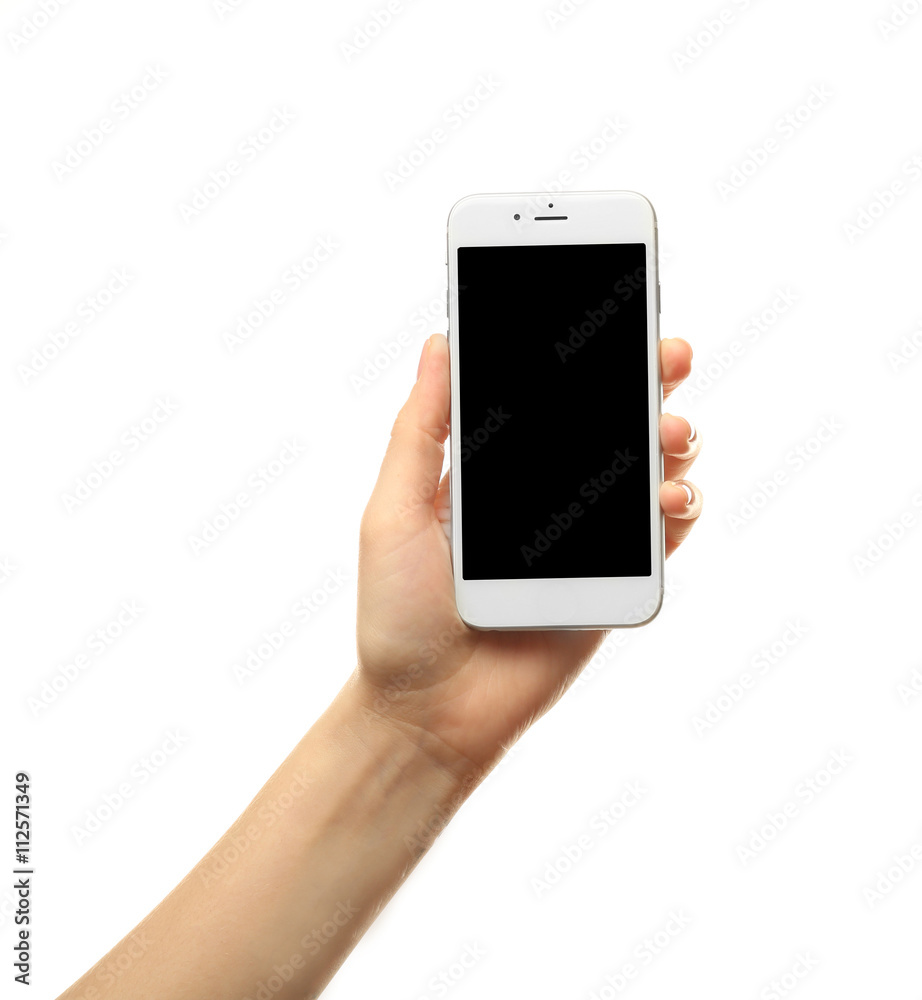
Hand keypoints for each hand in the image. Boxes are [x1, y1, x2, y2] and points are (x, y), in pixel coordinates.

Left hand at [352, 334, 700, 776]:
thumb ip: (422, 430)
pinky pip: (662, 535)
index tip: (607, 303)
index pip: (545, 397)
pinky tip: (669, 496)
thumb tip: (441, 341)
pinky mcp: (612, 582)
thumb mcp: (393, 510)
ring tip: (670, 431)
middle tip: (669, 355)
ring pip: (648, 470)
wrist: (428, 711)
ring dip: (672, 439)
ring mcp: (584, 538)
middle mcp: (545, 495)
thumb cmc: (398, 613)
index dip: (580, 353)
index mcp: (494, 469)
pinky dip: (679, 506)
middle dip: (646, 381)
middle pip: (609, 422)